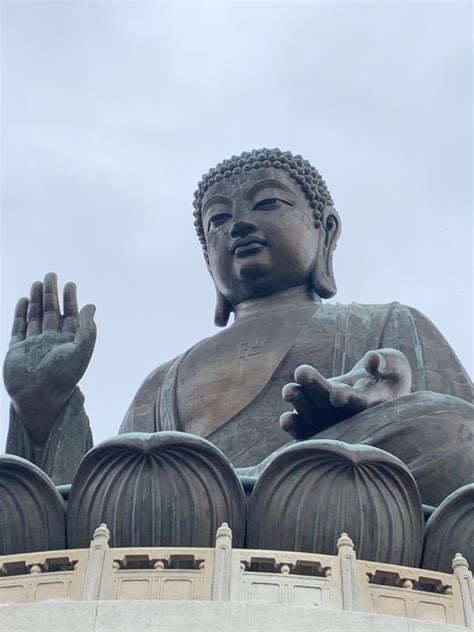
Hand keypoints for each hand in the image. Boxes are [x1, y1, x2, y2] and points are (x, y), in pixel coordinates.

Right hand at [3, 273, 95, 444]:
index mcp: (68, 343)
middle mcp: (51, 342)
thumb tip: (92, 306)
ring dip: (36, 300)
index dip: (70, 300)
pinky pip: (19, 328)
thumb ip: (88, 329)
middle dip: (52, 294)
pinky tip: (24, 300)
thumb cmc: (63, 377)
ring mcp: (33, 345)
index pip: (70, 316)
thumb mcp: (81, 351)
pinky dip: (21, 314)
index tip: (70, 284)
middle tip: (52, 275)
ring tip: (38, 283)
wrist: (38, 397)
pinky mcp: (17, 350)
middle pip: (51, 313)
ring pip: (35, 317)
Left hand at [279, 349, 411, 439]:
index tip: (337, 395)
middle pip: (332, 407)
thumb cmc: (390, 374)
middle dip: (316, 390)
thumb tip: (372, 360)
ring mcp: (333, 420)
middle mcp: (350, 416)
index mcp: (372, 404)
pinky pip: (306, 428)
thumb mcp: (396, 365)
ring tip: (288, 390)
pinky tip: (286, 419)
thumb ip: (387, 363)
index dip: (348, 399)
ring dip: (301, 404)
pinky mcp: (318, 420)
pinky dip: (296, 426)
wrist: (378, 388)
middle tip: (302, 372)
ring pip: (316, 416)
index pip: (359, 403)